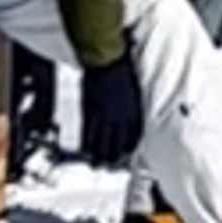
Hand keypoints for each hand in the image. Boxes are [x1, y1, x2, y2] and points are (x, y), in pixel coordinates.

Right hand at [75, 53, 144, 169]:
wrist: (105, 60)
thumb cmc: (120, 68)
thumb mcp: (132, 90)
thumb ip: (129, 105)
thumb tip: (126, 115)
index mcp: (133, 112)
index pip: (134, 136)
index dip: (129, 146)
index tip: (126, 150)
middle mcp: (120, 118)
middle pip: (117, 145)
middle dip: (114, 157)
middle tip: (111, 162)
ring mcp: (104, 117)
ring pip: (102, 143)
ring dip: (100, 155)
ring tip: (97, 162)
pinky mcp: (90, 113)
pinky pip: (89, 134)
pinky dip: (88, 144)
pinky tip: (87, 149)